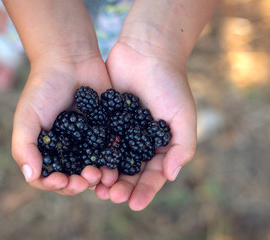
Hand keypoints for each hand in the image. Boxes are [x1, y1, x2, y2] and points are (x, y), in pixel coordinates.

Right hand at [12, 54, 117, 194]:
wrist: (69, 60)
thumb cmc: (42, 88)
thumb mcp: (27, 117)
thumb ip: (24, 147)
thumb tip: (31, 176)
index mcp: (47, 151)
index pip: (49, 178)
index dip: (55, 184)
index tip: (62, 181)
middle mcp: (68, 150)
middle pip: (74, 178)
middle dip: (80, 183)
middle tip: (87, 178)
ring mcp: (88, 143)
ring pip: (95, 168)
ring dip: (99, 176)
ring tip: (103, 174)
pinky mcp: (107, 132)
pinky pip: (112, 151)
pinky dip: (114, 158)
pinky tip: (117, 160)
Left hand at [96, 37, 196, 209]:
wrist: (147, 51)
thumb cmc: (170, 84)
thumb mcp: (184, 117)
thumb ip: (183, 147)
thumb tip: (170, 176)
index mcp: (161, 146)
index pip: (153, 175)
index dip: (145, 191)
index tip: (134, 204)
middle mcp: (140, 143)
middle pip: (129, 173)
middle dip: (121, 187)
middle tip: (111, 196)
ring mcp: (121, 132)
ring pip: (111, 161)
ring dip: (105, 176)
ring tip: (96, 187)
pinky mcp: (104, 120)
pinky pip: (97, 142)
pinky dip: (92, 155)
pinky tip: (85, 165)